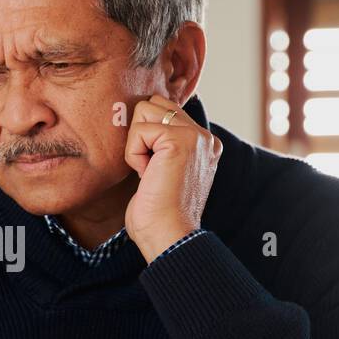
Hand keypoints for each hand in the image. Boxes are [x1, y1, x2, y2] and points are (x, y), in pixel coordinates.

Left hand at [123, 94, 220, 261]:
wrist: (168, 236)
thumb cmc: (158, 213)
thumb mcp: (163, 171)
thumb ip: (161, 144)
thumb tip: (137, 119)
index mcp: (204, 143)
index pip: (165, 109)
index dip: (146, 134)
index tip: (151, 168)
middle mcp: (204, 136)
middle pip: (154, 102)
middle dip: (140, 133)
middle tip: (148, 168)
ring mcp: (195, 136)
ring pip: (145, 109)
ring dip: (136, 144)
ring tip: (150, 171)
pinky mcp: (179, 140)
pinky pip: (139, 130)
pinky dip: (134, 155)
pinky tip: (148, 176)